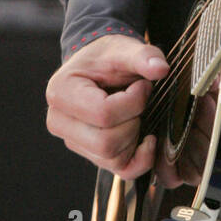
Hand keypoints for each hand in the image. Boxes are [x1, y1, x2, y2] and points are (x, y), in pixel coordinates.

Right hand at [45, 33, 215, 188]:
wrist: (100, 66)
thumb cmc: (108, 57)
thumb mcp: (124, 49)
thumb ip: (143, 55)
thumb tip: (161, 68)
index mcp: (61, 93)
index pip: (102, 114)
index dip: (133, 101)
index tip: (142, 85)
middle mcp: (59, 122)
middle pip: (105, 142)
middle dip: (134, 121)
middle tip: (140, 100)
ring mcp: (73, 142)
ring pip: (113, 158)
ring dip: (136, 136)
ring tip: (136, 111)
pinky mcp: (90, 154)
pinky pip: (120, 171)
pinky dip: (141, 159)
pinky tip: (148, 139)